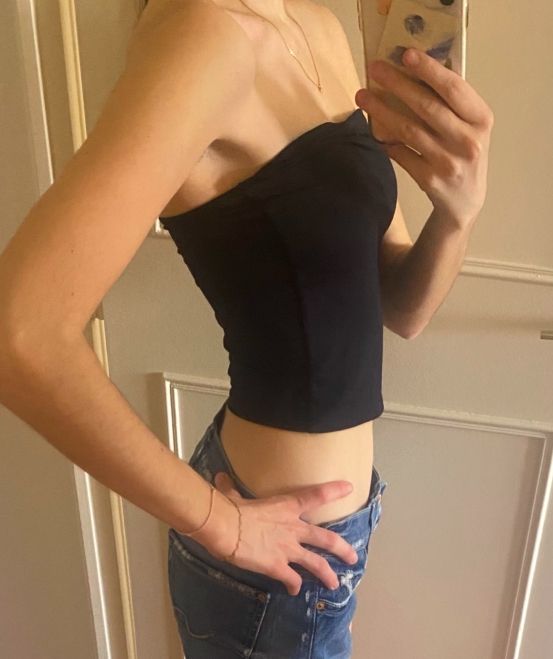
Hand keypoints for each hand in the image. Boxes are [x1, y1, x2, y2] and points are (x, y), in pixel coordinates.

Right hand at [203, 472, 359, 596]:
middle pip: (326, 539)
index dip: (334, 491)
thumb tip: (220, 477)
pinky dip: (294, 586)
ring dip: (327, 575)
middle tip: (354, 557)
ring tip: (335, 584)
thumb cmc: (231, 508)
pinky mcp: (277, 567)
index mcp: (286, 506)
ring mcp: (288, 549)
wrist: (226, 527)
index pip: (316, 495)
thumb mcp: (233, 495)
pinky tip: (294, 591)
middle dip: (342, 549)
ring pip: (316, 564)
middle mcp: (293, 528)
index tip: (349, 488)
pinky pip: (292, 579)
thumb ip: (231, 488)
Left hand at [356, 48, 494, 228]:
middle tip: (374, 69)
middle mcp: (468, 141)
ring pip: (408, 130)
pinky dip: (386, 140)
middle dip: (397, 84)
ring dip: (381, 110)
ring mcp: (448, 162)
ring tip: (362, 96)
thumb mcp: (471, 127)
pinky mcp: (429, 179)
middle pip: (427, 107)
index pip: (453, 89)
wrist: (466, 201)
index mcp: (481, 120)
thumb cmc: (464, 153)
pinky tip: (375, 129)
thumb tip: (414, 71)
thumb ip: (452, 103)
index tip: (406, 55)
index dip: (429, 70)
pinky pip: (400, 153)